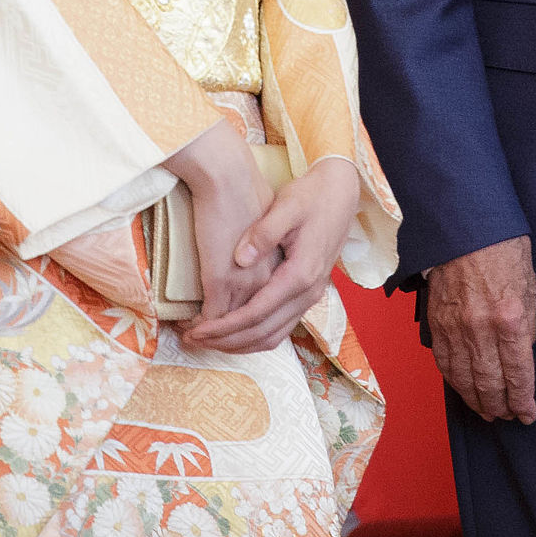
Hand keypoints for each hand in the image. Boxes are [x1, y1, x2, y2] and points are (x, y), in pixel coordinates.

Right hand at [164, 120, 276, 324]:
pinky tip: (183, 324)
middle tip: (202, 340)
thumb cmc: (242, 193)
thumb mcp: (265, 225)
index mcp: (279, 267)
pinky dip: (197, 326)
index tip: (225, 330)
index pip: (267, 311)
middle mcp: (266, 279)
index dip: (245, 327)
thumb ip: (262, 250)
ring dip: (208, 336)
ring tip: (189, 335)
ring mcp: (245, 281)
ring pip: (229, 327)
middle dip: (225, 340)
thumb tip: (248, 263)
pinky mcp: (221, 279)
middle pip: (250, 326)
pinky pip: (210, 318)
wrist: (227, 176)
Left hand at [182, 159, 361, 352]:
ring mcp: (310, 296)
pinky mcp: (308, 293)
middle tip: (194, 339)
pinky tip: (235, 332)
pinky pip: (280, 328)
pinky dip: (255, 336)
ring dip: (240, 344)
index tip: (198, 330)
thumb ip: (264, 232)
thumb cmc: (311, 196)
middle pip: (263, 333)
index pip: (256, 313)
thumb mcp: (287, 206)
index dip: (225, 326)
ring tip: (209, 340)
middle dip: (226, 341)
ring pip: (273, 336)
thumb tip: (240, 258)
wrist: (341, 192)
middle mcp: (308, 292)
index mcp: (301, 274)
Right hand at [427, 235, 535, 423]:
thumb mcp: (530, 289)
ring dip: (477, 401)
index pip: (518, 374)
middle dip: (501, 406)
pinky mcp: (436, 322)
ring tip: (487, 412)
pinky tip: (463, 389)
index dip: (523, 400)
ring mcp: (455, 327)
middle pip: (490, 383)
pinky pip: (444, 362)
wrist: (468, 228)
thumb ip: (527, 327)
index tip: (527, 414)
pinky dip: (454, 381)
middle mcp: (481, 328)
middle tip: (507, 417)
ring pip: (464, 379)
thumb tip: (522, 357)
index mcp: (510, 319)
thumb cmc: (505, 253)